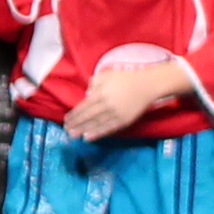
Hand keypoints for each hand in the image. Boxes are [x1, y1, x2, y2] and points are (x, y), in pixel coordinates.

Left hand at [65, 64, 179, 140]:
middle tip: (67, 130)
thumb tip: (86, 95)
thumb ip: (94, 83)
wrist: (148, 85)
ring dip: (83, 130)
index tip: (66, 120)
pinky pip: (108, 128)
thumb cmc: (126, 78)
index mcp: (101, 93)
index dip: (74, 114)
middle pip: (87, 116)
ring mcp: (116, 113)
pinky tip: (88, 137)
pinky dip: (97, 133)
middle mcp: (106, 104)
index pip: (83, 106)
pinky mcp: (124, 120)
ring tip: (73, 135)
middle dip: (76, 124)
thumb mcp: (107, 75)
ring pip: (96, 124)